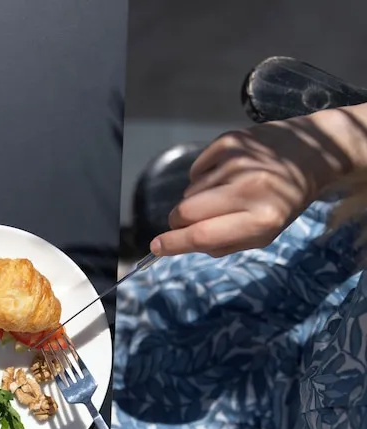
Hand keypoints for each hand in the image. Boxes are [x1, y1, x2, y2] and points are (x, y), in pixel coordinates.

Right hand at [151, 107, 366, 256]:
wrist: (312, 152)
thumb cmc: (285, 201)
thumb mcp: (265, 232)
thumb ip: (223, 242)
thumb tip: (179, 243)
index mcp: (262, 219)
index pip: (203, 235)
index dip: (173, 243)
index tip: (156, 246)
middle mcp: (249, 189)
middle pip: (186, 211)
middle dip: (179, 221)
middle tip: (190, 221)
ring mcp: (237, 162)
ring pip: (189, 191)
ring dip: (197, 198)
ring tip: (225, 192)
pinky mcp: (229, 142)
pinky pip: (195, 170)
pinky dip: (203, 177)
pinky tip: (226, 174)